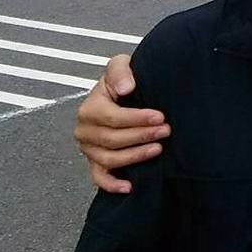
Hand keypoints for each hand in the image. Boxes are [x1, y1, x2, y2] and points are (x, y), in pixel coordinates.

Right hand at [74, 54, 167, 192]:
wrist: (121, 92)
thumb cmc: (122, 80)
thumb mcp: (119, 65)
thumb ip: (120, 71)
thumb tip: (125, 88)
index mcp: (90, 108)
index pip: (113, 118)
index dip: (137, 119)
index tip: (160, 116)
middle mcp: (85, 130)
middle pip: (113, 139)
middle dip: (142, 136)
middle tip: (166, 131)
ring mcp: (89, 148)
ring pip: (109, 159)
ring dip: (135, 156)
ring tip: (158, 149)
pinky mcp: (95, 161)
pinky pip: (99, 178)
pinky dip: (112, 185)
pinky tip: (130, 186)